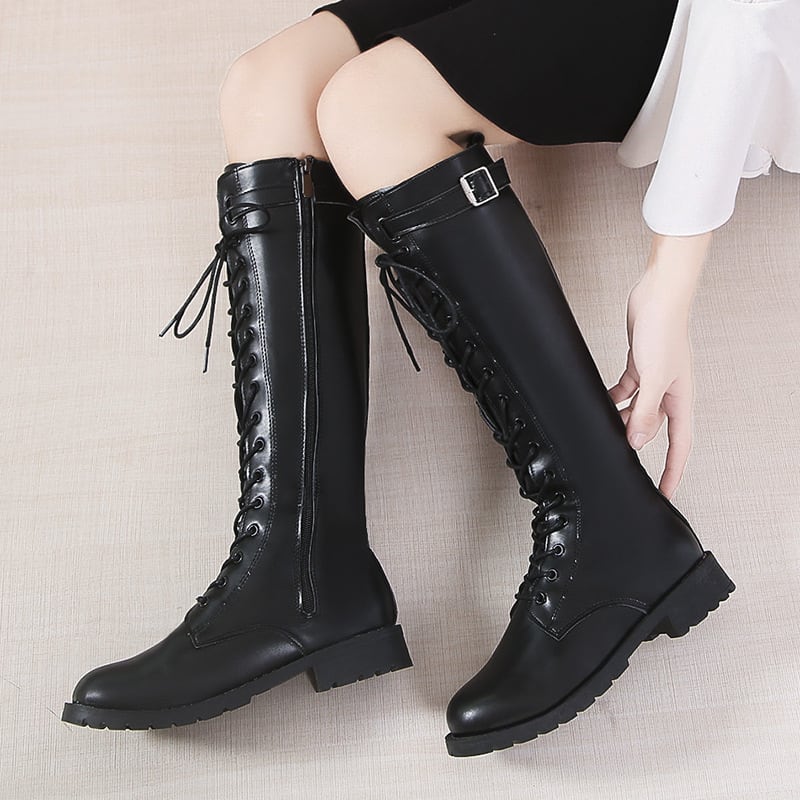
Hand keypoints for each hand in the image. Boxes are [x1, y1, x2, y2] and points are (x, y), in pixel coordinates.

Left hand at [608, 266, 694, 498]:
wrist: (657, 297)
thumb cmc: (665, 331)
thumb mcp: (653, 378)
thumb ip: (645, 412)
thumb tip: (637, 442)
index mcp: (681, 400)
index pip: (679, 445)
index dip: (672, 472)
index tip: (665, 493)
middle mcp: (669, 393)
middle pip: (655, 430)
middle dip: (639, 445)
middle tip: (621, 462)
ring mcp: (653, 380)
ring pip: (636, 411)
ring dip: (621, 421)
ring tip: (603, 432)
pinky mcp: (638, 366)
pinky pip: (625, 392)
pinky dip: (613, 399)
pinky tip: (599, 404)